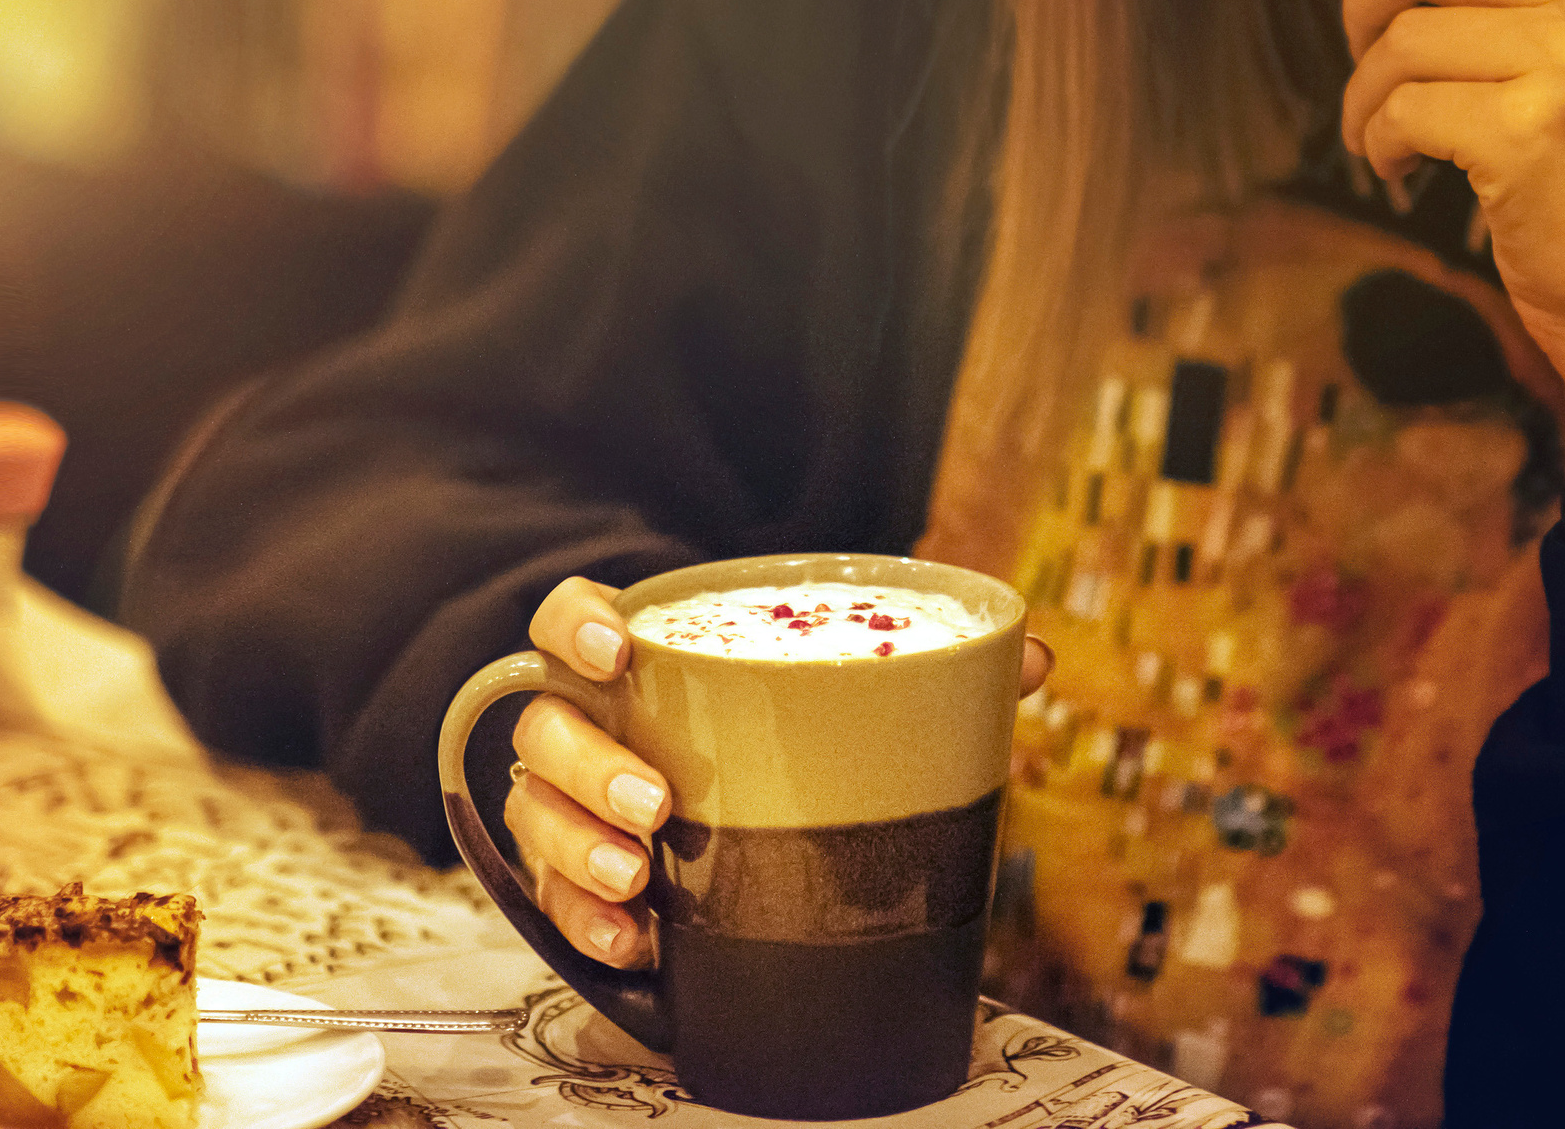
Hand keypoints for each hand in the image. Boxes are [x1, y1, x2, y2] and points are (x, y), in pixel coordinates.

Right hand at [508, 576, 1056, 968]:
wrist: (773, 866)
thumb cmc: (797, 760)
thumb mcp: (860, 714)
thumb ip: (934, 677)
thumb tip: (1030, 657)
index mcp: (644, 669)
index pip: (571, 620)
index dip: (578, 624)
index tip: (620, 649)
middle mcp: (592, 731)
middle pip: (546, 727)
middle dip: (590, 765)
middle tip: (659, 805)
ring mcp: (572, 810)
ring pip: (533, 814)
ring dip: (579, 849)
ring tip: (642, 882)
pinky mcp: (575, 887)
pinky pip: (554, 906)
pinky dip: (588, 926)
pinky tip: (637, 943)